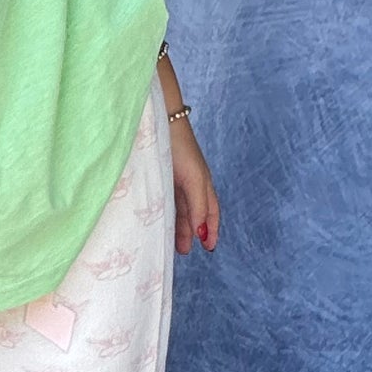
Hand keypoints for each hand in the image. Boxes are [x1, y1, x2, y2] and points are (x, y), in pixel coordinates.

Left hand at [170, 122, 219, 255]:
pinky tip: (159, 220)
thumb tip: (202, 233)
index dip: (212, 230)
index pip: (211, 212)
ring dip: (177, 225)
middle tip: (183, 251)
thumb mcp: (193, 180)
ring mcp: (174, 177)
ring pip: (178, 207)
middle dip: (190, 232)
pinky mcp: (159, 173)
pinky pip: (166, 199)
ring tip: (170, 242)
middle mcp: (190, 181)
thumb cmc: (179, 147)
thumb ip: (198, 207)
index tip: (209, 248)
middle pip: (193, 212)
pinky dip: (166, 212)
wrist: (158, 120)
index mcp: (203, 182)